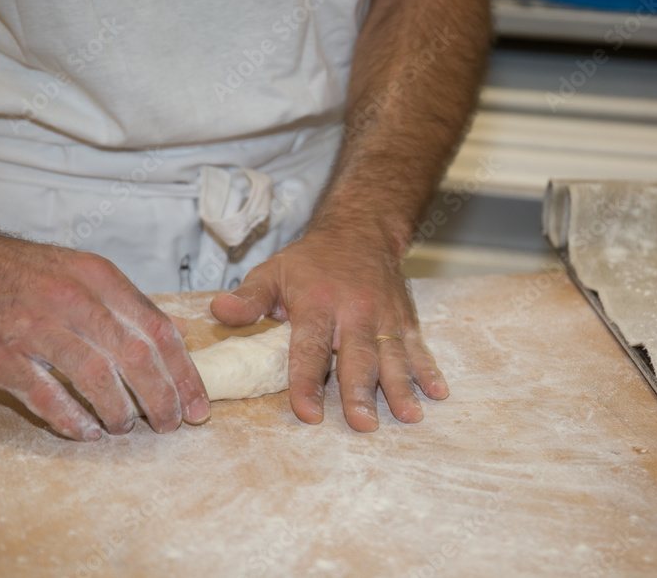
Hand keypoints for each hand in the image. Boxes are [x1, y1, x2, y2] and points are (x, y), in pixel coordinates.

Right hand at [0, 224, 209, 440]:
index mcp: (100, 278)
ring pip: (97, 379)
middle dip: (162, 399)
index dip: (185, 373)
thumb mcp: (81, 270)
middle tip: (169, 424)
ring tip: (124, 426)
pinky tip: (86, 431)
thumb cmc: (17, 270)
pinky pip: (46, 397)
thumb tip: (176, 333)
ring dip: (119, 412)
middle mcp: (73, 300)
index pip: (159, 331)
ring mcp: (35, 328)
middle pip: (136, 358)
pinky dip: (72, 419)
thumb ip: (127, 304)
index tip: (198, 404)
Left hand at [210, 229, 447, 430]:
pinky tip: (438, 393)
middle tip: (363, 424)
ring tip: (408, 417)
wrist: (361, 230)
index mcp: (317, 304)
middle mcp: (353, 312)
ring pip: (392, 356)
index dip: (306, 382)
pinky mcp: (404, 320)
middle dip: (361, 391)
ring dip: (401, 388)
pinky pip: (418, 347)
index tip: (307, 413)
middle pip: (357, 357)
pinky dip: (429, 370)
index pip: (309, 348)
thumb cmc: (311, 260)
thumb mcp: (272, 271)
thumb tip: (219, 313)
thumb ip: (248, 298)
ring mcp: (383, 317)